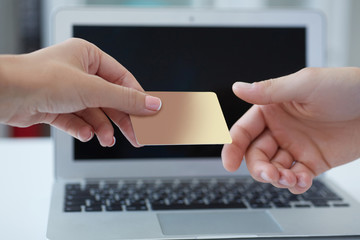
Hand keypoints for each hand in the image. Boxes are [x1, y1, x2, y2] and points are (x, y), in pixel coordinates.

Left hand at [0, 38, 160, 146]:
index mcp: (88, 57)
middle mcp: (78, 72)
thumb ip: (126, 99)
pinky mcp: (55, 107)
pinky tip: (87, 135)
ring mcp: (66, 90)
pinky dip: (83, 129)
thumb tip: (154, 104)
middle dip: (122, 119)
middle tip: (137, 136)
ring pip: (94, 112)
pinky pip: (76, 120)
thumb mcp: (93, 89)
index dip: (138, 99)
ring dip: (102, 127)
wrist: (2, 94)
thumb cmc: (41, 79)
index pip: (123, 80)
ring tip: (106, 140)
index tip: (151, 115)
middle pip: (110, 99)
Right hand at [222, 67, 359, 193]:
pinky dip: (295, 185)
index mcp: (271, 109)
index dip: (232, 147)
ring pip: (273, 169)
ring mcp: (295, 146)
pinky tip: (302, 181)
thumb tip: (238, 87)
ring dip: (276, 178)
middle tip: (270, 174)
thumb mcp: (305, 85)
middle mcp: (279, 129)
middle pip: (256, 155)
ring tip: (289, 179)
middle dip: (259, 168)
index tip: (229, 163)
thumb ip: (269, 90)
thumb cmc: (346, 87)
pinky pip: (296, 178)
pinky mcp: (312, 161)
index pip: (243, 130)